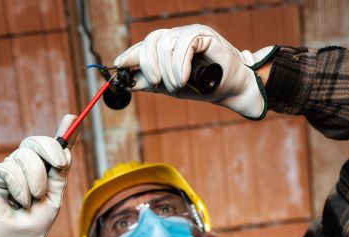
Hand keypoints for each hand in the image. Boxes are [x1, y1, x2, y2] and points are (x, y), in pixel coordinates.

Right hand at [0, 114, 76, 236]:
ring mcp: (7, 169)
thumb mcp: (55, 196)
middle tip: (59, 164)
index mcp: (42, 171)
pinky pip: (8, 168)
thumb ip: (60, 172)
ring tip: (30, 201)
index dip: (63, 131)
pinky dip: (18, 187)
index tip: (73, 117)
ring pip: (25, 156)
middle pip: (36, 142)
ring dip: (35, 181)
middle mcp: (24, 166)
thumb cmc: (35, 224)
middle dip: (51, 149)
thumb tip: (67, 148)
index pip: (52, 147)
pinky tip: (15, 202)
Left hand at [114, 24, 276, 118]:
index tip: (118, 64)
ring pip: (166, 43)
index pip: (145, 45)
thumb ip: (151, 83)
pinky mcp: (204, 35)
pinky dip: (180, 65)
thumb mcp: (171, 87)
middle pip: (152, 41)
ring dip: (168, 71)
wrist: (230, 90)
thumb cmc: (203, 87)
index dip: (131, 54)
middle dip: (149, 65)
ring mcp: (191, 34)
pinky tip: (184, 79)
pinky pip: (184, 45)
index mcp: (169, 47)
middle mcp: (178, 37)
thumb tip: (127, 82)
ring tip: (177, 86)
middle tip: (156, 83)